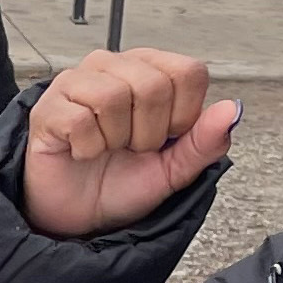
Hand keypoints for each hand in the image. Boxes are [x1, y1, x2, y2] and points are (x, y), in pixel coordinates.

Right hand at [19, 48, 241, 237]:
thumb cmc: (121, 184)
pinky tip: (82, 153)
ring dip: (116, 139)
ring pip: (114, 96)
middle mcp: (112, 66)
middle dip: (148, 133)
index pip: (188, 72)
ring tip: (106, 149)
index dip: (184, 116)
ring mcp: (76, 82)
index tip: (165, 138)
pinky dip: (88, 149)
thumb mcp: (175, 170)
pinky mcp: (48, 107)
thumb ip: (205, 142)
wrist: (78, 217)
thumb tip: (233, 110)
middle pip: (153, 84)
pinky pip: (80, 120)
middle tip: (131, 149)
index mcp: (149, 70)